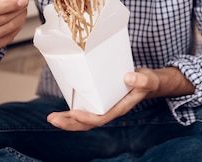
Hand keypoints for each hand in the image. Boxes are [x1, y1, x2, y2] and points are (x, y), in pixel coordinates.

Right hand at [0, 0, 28, 54]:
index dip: (8, 4)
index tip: (22, 0)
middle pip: (0, 19)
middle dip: (16, 10)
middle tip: (24, 3)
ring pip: (7, 28)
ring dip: (19, 17)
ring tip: (22, 9)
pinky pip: (10, 36)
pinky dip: (18, 26)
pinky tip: (18, 19)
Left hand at [47, 67, 193, 130]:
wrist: (150, 83)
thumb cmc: (149, 81)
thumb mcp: (149, 79)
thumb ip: (141, 80)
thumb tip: (128, 77)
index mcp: (121, 107)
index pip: (102, 117)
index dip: (88, 117)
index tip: (74, 113)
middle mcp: (111, 110)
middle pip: (89, 123)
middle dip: (70, 123)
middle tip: (52, 118)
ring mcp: (105, 107)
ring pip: (84, 119)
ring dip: (68, 120)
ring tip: (52, 118)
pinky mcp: (101, 101)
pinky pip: (86, 110)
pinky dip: (73, 112)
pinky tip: (62, 110)